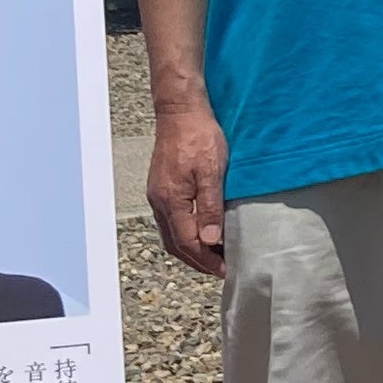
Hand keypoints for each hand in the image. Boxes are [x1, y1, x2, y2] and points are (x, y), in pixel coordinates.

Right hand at [148, 101, 229, 277]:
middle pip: (175, 244)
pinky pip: (170, 220)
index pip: (187, 243)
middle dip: (197, 260)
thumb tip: (210, 239)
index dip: (206, 260)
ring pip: (170, 234)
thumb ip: (211, 207)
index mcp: (171, 201)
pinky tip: (200, 231)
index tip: (225, 270)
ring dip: (190, 249)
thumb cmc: (198, 136)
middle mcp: (159, 202)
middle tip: (220, 269)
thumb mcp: (212, 172)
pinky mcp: (161, 187)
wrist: (180, 112)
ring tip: (212, 255)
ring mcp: (158, 195)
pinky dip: (184, 233)